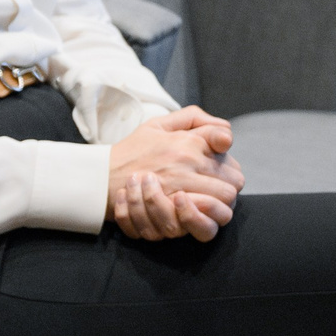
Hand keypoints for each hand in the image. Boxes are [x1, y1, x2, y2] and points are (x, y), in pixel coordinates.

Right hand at [109, 106, 243, 242]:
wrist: (101, 177)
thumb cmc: (131, 151)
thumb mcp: (158, 124)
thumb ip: (194, 118)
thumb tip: (226, 133)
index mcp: (188, 141)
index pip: (230, 154)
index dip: (228, 164)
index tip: (218, 168)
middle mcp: (188, 161)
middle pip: (234, 180)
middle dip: (228, 186)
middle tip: (214, 190)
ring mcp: (182, 185)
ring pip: (225, 199)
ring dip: (221, 203)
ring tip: (207, 203)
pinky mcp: (174, 208)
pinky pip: (207, 217)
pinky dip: (208, 216)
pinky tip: (197, 213)